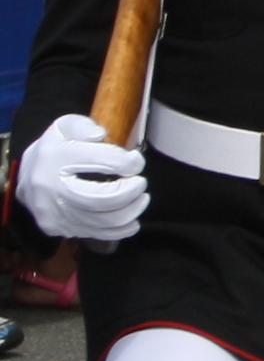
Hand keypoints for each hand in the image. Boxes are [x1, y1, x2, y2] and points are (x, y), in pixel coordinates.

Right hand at [18, 113, 144, 244]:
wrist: (26, 176)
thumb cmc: (53, 149)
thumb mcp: (64, 126)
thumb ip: (83, 126)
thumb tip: (100, 135)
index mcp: (56, 157)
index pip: (100, 160)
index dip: (128, 162)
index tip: (136, 161)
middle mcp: (51, 188)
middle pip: (101, 199)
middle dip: (130, 192)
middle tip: (141, 183)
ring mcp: (53, 212)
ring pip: (102, 221)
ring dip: (131, 211)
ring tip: (141, 198)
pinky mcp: (56, 228)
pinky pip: (95, 234)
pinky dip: (120, 229)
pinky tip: (131, 219)